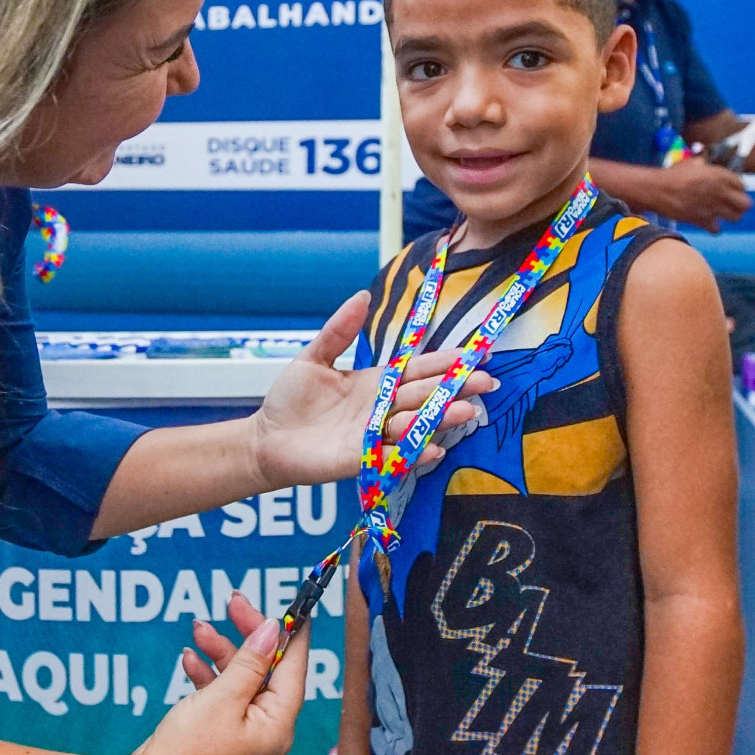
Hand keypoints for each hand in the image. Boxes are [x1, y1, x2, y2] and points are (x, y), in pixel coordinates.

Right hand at [130, 592, 306, 754]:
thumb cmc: (188, 750)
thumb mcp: (222, 697)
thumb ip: (250, 661)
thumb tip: (273, 630)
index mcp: (277, 725)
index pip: (295, 669)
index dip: (292, 633)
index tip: (290, 604)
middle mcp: (267, 732)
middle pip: (267, 670)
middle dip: (247, 636)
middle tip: (233, 602)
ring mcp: (244, 736)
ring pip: (241, 680)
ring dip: (221, 652)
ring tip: (197, 629)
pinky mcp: (221, 737)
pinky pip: (222, 697)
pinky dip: (208, 676)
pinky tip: (188, 660)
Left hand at [249, 292, 492, 489]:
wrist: (267, 438)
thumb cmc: (291, 399)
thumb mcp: (314, 357)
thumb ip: (339, 330)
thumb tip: (362, 295)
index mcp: (376, 383)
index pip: (417, 371)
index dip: (445, 364)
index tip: (475, 355)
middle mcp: (382, 409)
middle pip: (424, 396)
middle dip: (455, 390)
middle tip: (486, 383)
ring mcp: (375, 435)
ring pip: (414, 425)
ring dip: (441, 419)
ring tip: (467, 411)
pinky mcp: (362, 460)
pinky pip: (392, 456)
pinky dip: (413, 453)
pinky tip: (434, 448)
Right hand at [655, 157, 750, 232]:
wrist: (656, 190)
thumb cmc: (672, 175)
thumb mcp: (693, 163)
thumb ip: (707, 166)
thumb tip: (712, 167)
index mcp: (720, 176)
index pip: (742, 184)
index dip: (737, 186)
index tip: (731, 188)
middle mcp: (720, 192)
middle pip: (746, 204)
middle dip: (741, 203)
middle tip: (732, 202)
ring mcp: (712, 208)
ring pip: (736, 217)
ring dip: (730, 215)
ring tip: (721, 212)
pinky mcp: (702, 220)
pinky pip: (717, 229)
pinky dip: (713, 226)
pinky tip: (707, 220)